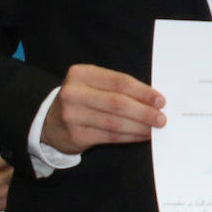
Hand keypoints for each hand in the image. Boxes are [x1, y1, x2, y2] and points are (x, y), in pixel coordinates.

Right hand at [40, 64, 165, 154]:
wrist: (50, 122)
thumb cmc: (83, 99)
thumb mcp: (94, 85)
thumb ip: (119, 88)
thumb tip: (153, 100)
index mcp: (81, 74)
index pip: (119, 82)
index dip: (143, 92)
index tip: (160, 100)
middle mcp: (73, 93)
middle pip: (118, 103)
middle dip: (144, 111)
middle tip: (161, 118)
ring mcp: (72, 115)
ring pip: (115, 122)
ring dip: (140, 126)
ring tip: (155, 128)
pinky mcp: (75, 136)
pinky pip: (110, 137)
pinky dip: (130, 137)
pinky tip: (141, 135)